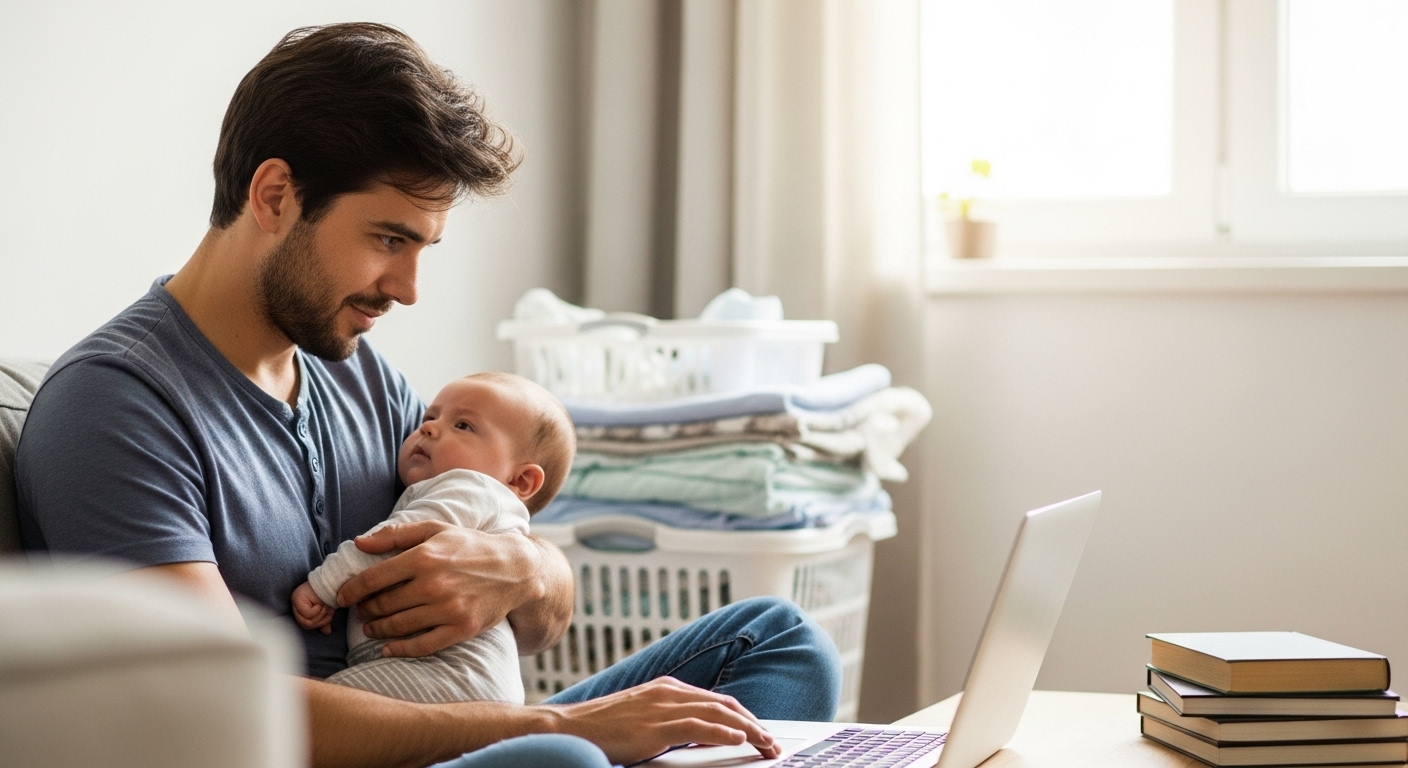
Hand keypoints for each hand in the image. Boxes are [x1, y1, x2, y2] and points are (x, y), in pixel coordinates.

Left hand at [291, 581, 333, 633]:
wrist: (331, 582)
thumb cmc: (329, 596)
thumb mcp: (328, 612)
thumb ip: (325, 622)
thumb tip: (327, 632)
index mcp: (301, 610)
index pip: (307, 624)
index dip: (318, 623)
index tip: (327, 617)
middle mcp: (296, 607)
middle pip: (305, 625)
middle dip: (319, 620)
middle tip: (326, 611)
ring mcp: (295, 602)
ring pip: (305, 621)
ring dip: (319, 616)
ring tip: (324, 607)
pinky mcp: (297, 599)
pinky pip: (306, 613)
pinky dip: (316, 611)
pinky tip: (319, 604)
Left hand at [337, 520, 540, 657]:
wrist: (516, 569)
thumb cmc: (471, 546)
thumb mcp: (436, 529)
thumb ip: (396, 535)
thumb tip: (359, 543)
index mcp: (424, 556)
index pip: (373, 579)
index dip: (350, 590)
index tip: (341, 597)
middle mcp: (434, 584)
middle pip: (383, 604)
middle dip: (365, 610)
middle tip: (360, 612)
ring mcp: (448, 609)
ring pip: (398, 626)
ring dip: (377, 630)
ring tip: (370, 628)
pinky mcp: (461, 629)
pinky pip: (422, 646)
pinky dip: (400, 650)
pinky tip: (388, 648)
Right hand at [547, 677, 779, 765]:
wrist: (569, 727)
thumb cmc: (602, 727)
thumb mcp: (642, 717)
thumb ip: (670, 721)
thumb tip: (700, 736)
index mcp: (668, 689)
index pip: (717, 700)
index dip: (743, 716)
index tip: (761, 732)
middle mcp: (669, 692)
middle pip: (725, 704)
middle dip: (753, 722)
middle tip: (773, 741)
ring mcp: (662, 706)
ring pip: (718, 713)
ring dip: (748, 729)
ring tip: (766, 743)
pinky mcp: (654, 725)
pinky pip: (698, 726)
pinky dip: (722, 731)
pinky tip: (739, 739)